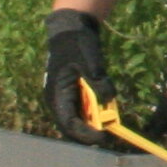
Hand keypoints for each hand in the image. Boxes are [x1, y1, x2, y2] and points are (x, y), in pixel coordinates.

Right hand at [44, 9, 118, 146]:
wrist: (70, 29)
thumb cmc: (77, 43)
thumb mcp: (90, 59)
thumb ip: (99, 80)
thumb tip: (110, 98)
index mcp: (56, 94)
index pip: (69, 123)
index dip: (86, 134)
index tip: (104, 138)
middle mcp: (57, 100)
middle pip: (72, 127)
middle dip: (89, 134)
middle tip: (109, 137)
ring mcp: (64, 98)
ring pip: (77, 121)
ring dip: (92, 126)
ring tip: (110, 127)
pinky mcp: (72, 94)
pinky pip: (82, 111)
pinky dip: (94, 115)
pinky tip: (107, 113)